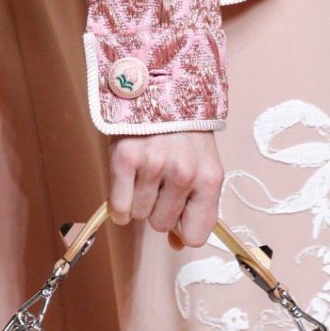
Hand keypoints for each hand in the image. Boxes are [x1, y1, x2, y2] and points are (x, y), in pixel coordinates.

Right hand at [108, 131, 223, 249]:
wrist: (160, 86)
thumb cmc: (183, 131)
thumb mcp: (202, 166)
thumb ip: (194, 206)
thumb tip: (177, 244)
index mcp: (210, 179)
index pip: (196, 235)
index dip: (183, 229)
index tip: (178, 215)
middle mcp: (184, 173)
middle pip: (162, 225)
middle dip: (158, 210)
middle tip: (159, 181)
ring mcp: (154, 165)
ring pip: (139, 215)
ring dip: (138, 201)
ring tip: (145, 172)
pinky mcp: (126, 158)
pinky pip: (119, 207)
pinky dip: (119, 204)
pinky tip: (127, 183)